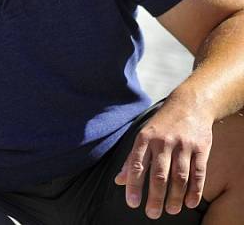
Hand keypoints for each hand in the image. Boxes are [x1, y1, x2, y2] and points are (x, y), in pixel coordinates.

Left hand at [114, 100, 212, 218]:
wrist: (189, 105)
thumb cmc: (161, 125)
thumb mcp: (143, 136)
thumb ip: (131, 159)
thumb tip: (118, 181)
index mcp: (145, 138)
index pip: (136, 165)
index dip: (133, 185)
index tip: (132, 203)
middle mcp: (163, 142)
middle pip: (158, 174)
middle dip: (154, 196)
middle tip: (151, 214)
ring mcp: (183, 145)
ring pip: (179, 176)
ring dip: (175, 196)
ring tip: (170, 211)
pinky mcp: (201, 148)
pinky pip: (198, 173)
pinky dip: (195, 190)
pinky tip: (189, 202)